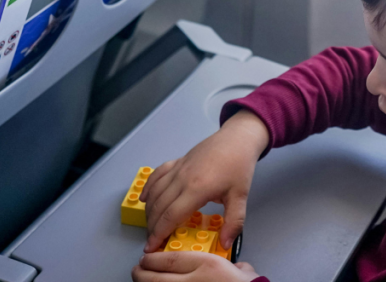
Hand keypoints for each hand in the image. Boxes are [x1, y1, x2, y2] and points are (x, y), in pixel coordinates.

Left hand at [131, 251, 261, 281]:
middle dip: (142, 272)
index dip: (153, 258)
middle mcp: (194, 281)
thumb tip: (234, 266)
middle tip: (138, 268)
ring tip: (141, 280)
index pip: (170, 259)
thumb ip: (233, 265)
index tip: (147, 256)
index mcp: (208, 266)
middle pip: (156, 277)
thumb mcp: (244, 271)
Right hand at [140, 109, 269, 251]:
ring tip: (150, 226)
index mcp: (197, 189)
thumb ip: (234, 222)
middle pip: (159, 207)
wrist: (238, 138)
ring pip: (155, 192)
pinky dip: (148, 188)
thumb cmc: (240, 167)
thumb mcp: (241, 196)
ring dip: (149, 211)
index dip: (159, 234)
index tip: (151, 247)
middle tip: (151, 241)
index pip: (170, 217)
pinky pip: (156, 175)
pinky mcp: (177, 161)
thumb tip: (225, 245)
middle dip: (152, 227)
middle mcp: (182, 179)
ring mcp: (177, 168)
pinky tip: (144, 199)